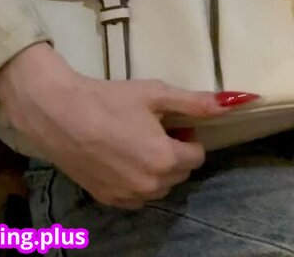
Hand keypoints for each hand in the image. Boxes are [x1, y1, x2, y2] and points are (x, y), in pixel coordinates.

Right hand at [0, 43, 258, 207]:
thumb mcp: (156, 94)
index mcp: (165, 159)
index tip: (172, 120)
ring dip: (157, 167)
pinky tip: (120, 155)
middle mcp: (150, 185)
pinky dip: (136, 179)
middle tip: (155, 126)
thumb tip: (233, 101)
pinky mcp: (107, 200)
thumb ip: (195, 102)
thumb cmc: (110, 99)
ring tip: (136, 139)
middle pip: (179, 172)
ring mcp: (127, 197)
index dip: (188, 135)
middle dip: (175, 151)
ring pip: (158, 185)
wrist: (59, 114)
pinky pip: (136, 195)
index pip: (196, 155)